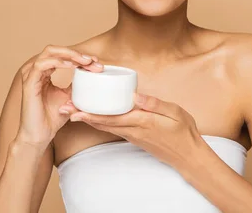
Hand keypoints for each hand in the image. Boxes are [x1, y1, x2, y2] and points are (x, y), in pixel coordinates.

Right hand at [16, 45, 102, 148]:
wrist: (40, 135)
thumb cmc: (53, 116)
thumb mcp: (71, 96)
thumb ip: (77, 83)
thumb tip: (93, 72)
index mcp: (45, 71)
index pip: (62, 55)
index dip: (80, 56)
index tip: (97, 62)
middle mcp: (36, 70)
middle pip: (56, 49)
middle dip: (77, 53)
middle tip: (93, 60)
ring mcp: (31, 75)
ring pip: (50, 52)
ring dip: (70, 55)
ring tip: (86, 62)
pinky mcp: (28, 83)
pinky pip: (42, 65)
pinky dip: (58, 62)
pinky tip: (72, 66)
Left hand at [61, 93, 202, 168]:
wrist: (188, 155)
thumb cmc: (183, 132)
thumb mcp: (175, 113)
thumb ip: (155, 104)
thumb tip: (135, 96)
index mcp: (142, 121)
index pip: (111, 117)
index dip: (91, 113)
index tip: (74, 108)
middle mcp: (133, 130)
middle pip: (103, 122)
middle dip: (83, 116)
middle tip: (64, 109)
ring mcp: (133, 135)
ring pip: (106, 126)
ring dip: (89, 119)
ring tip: (73, 112)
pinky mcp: (135, 137)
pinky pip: (114, 128)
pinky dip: (101, 122)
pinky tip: (95, 117)